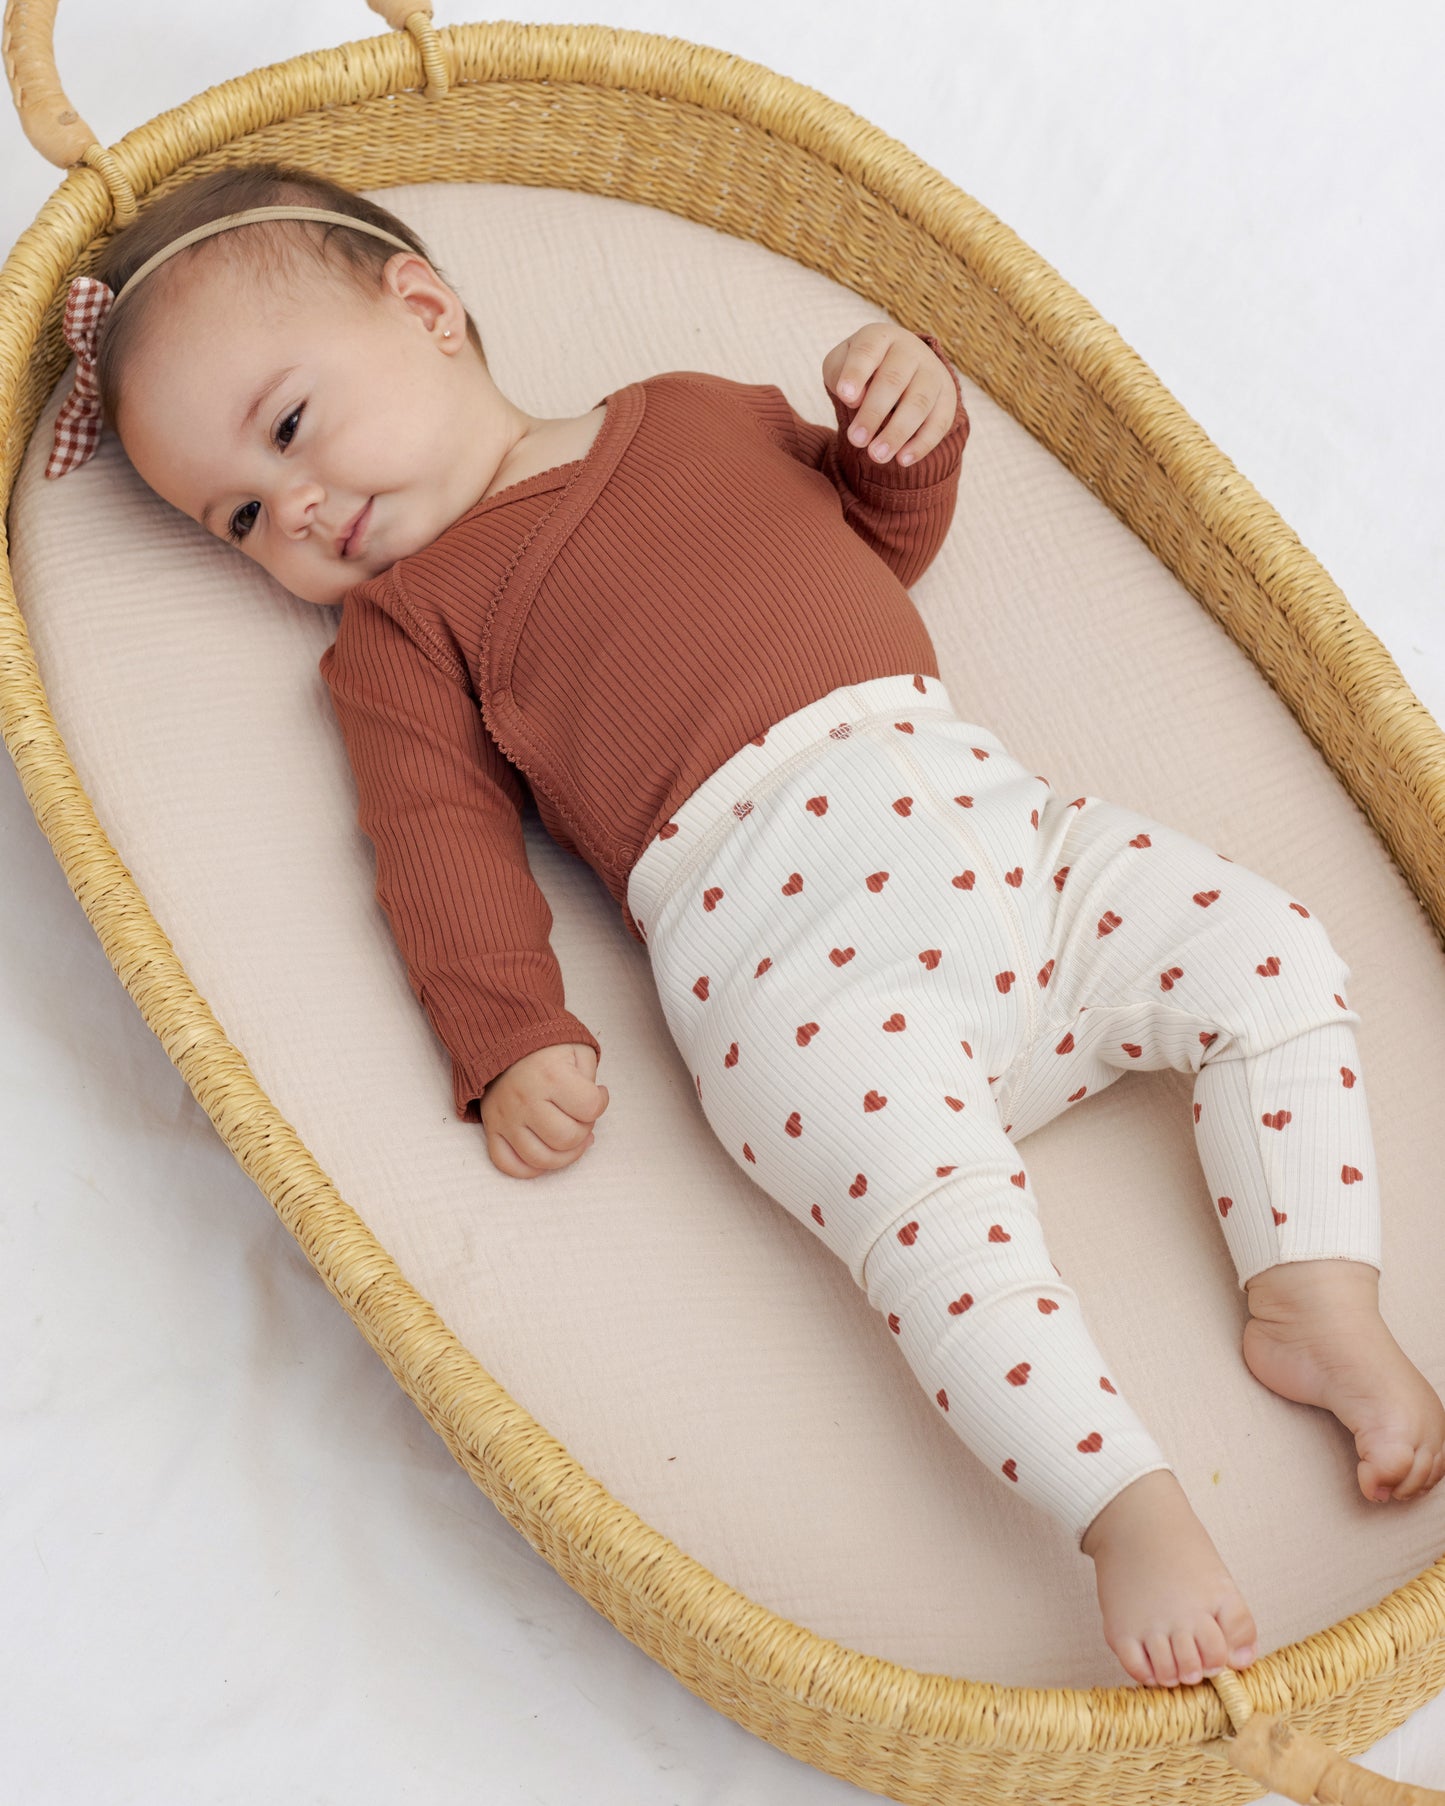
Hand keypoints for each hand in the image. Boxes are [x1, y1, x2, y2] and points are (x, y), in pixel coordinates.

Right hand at [480, 1042, 609, 1178]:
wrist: (501, 1035)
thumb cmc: (544, 1045)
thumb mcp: (577, 1049)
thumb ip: (590, 1079)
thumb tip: (591, 1112)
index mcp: (550, 1076)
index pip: (590, 1109)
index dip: (601, 1103)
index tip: (597, 1093)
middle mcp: (525, 1100)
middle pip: (567, 1139)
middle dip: (583, 1131)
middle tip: (581, 1116)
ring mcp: (505, 1117)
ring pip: (541, 1159)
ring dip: (564, 1155)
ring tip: (569, 1137)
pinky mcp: (491, 1128)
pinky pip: (507, 1164)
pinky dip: (530, 1168)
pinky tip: (545, 1152)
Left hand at [821, 322, 955, 467]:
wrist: (898, 367)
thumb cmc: (861, 370)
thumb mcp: (840, 367)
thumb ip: (840, 377)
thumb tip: (856, 400)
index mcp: (880, 337)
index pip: (868, 351)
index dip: (856, 373)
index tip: (844, 396)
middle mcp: (910, 350)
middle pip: (894, 380)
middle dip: (874, 412)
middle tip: (856, 440)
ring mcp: (932, 372)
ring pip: (919, 403)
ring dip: (898, 432)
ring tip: (877, 456)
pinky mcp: (948, 397)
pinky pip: (939, 422)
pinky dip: (922, 444)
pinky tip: (903, 460)